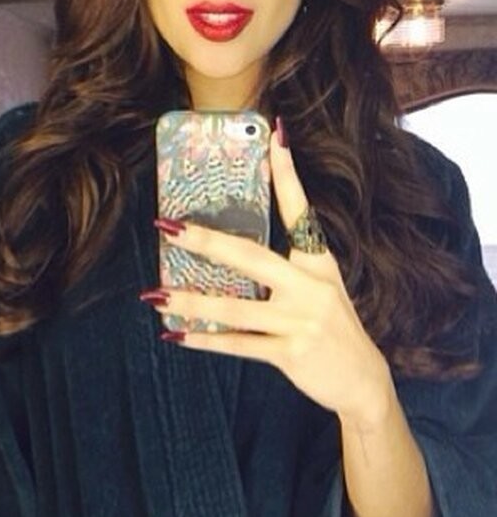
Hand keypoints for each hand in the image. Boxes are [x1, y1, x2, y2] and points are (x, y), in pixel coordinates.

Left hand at [151, 128, 393, 427]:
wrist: (362, 380)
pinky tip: (176, 335)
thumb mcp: (321, 289)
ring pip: (234, 307)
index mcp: (319, 263)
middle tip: (167, 228)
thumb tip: (232, 252)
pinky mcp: (289, 351)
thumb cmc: (332, 328)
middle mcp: (310, 286)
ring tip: (155, 295)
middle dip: (206, 241)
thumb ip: (287, 269)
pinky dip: (205, 340)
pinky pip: (238, 344)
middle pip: (250, 256)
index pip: (300, 211)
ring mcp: (300, 320)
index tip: (273, 136)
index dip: (287, 174)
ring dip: (190, 301)